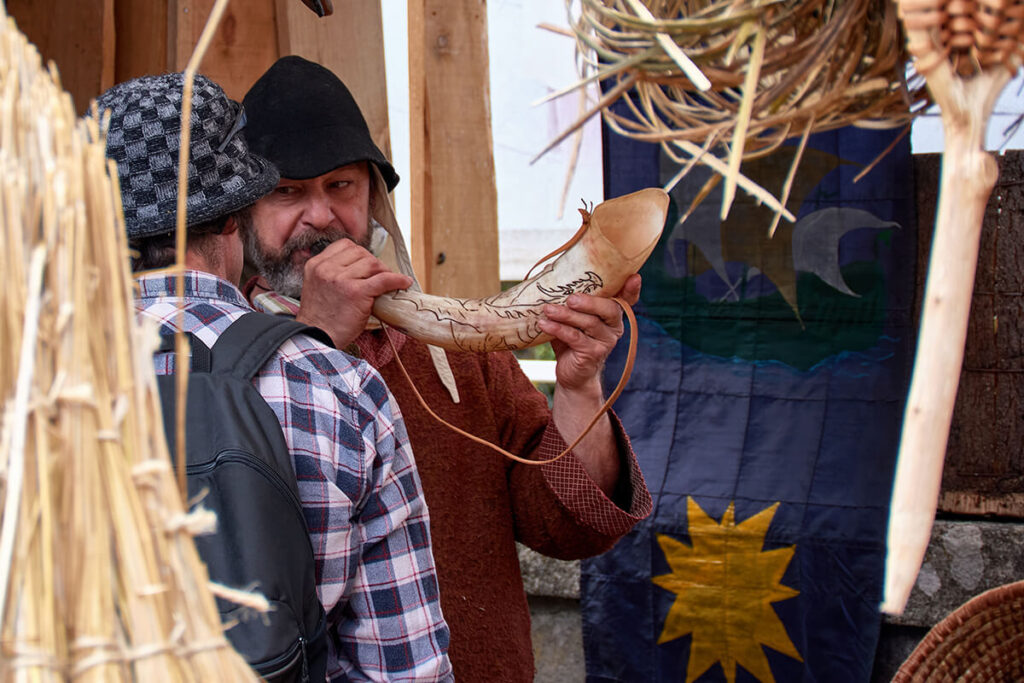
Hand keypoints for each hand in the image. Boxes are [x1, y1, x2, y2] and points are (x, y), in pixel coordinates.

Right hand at [297, 239, 412, 347]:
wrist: (316, 340)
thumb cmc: (321, 320)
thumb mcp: (318, 288)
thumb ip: (333, 274)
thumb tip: (364, 268)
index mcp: (316, 265)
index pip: (344, 245)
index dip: (360, 254)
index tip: (367, 266)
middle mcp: (326, 269)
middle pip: (360, 252)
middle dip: (373, 263)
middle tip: (379, 277)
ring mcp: (341, 279)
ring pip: (372, 263)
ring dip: (383, 272)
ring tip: (387, 284)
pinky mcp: (356, 292)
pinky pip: (383, 279)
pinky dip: (397, 280)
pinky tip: (404, 283)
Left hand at [538, 274, 641, 393]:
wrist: (572, 372)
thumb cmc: (571, 339)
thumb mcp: (572, 317)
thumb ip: (569, 299)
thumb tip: (547, 272)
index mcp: (612, 313)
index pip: (627, 299)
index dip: (632, 289)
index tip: (634, 278)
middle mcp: (614, 326)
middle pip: (610, 309)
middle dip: (590, 302)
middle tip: (570, 298)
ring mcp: (606, 341)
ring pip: (590, 323)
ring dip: (566, 315)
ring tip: (548, 309)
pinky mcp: (593, 353)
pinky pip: (575, 338)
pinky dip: (558, 329)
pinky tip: (544, 324)